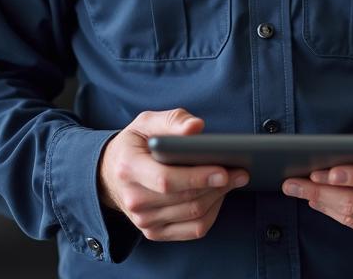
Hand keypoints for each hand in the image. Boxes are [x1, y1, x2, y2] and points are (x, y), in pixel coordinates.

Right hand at [98, 107, 248, 241]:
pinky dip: (212, 213)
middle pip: (185, 199)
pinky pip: (192, 229)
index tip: (224, 169)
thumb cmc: (136, 143)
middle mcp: (134, 199)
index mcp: (130, 168)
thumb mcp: (147, 122)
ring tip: (235, 179)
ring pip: (193, 215)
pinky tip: (220, 195)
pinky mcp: (154, 232)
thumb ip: (173, 120)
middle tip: (242, 170)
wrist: (110, 173)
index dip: (198, 176)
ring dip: (219, 197)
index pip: (167, 180)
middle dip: (218, 185)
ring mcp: (143, 220)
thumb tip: (196, 127)